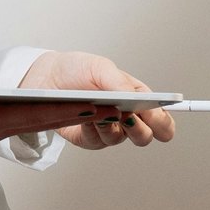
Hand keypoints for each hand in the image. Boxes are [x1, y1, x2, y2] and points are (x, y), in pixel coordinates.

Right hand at [0, 94, 122, 171]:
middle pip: (46, 119)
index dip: (67, 110)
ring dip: (70, 114)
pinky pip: (26, 121)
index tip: (97, 106)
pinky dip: (50, 114)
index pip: (35, 116)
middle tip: (117, 108)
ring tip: (103, 108)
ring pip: (40, 120)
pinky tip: (63, 109)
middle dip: (81, 114)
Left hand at [20, 51, 176, 150]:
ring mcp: (108, 129)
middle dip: (139, 129)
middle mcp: (125, 117)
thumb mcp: (101, 67)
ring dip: (111, 126)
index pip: (161, 118)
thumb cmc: (77, 69)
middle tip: (127, 115)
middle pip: (145, 136)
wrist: (46, 78)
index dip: (163, 122)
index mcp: (137, 98)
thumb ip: (120, 83)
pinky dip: (93, 129)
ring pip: (120, 140)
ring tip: (101, 111)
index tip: (156, 118)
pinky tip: (87, 117)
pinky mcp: (89, 139)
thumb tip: (134, 99)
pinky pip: (97, 142)